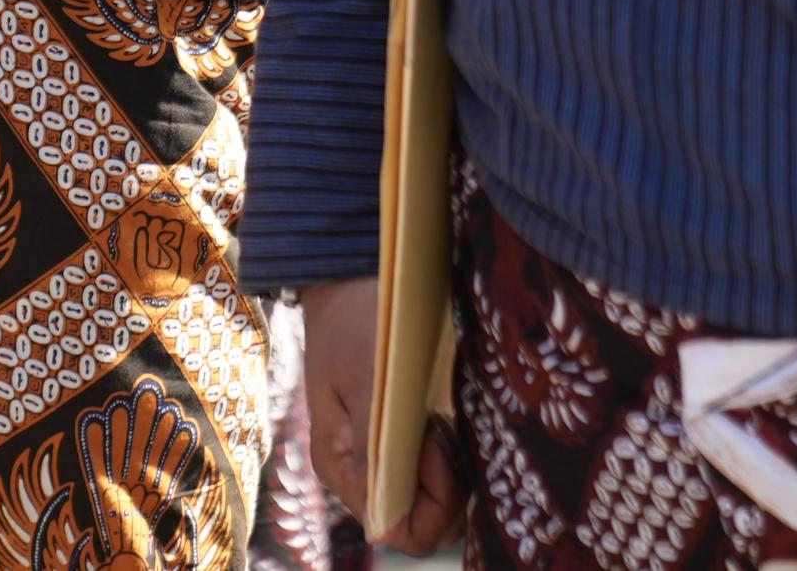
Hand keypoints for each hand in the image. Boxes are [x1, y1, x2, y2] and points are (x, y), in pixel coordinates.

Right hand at [299, 278, 463, 553]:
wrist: (353, 268)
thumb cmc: (357, 316)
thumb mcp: (367, 377)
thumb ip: (378, 447)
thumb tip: (388, 518)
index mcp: (342, 465)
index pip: (397, 528)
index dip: (430, 502)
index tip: (437, 441)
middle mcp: (362, 470)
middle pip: (422, 521)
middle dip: (449, 487)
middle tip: (445, 426)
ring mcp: (384, 453)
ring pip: (436, 497)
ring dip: (454, 469)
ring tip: (446, 416)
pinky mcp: (403, 433)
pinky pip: (437, 468)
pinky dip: (453, 452)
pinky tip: (449, 413)